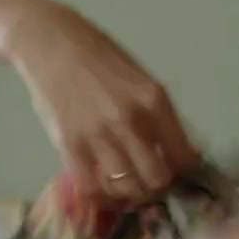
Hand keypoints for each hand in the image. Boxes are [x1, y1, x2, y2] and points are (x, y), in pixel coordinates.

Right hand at [4, 2, 197, 199]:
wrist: (54, 45)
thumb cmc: (102, 58)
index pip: (183, 154)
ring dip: (130, 193)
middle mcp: (130, 119)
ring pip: (125, 187)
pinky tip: (104, 186)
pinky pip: (91, 186)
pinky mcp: (68, 144)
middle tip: (151, 181)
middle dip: (158, 186)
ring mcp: (98, 134)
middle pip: (157, 177)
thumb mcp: (143, 80)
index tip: (178, 172)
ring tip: (128, 186)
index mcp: (155, 100)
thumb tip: (181, 148)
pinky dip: (101, 194)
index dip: (184, 171)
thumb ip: (159, 115)